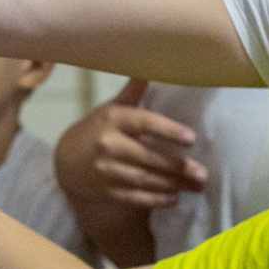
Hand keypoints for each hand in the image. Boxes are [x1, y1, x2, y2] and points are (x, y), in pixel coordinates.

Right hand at [53, 79, 204, 211]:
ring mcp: (105, 170)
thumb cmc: (97, 129)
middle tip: (202, 173)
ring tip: (196, 187)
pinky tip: (175, 199)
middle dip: (177, 166)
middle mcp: (108, 145)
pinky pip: (134, 197)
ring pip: (144, 179)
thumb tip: (149, 68)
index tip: (191, 138)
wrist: (65, 161)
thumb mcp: (112, 108)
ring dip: (172, 184)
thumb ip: (133, 92)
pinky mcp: (105, 191)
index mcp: (113, 119)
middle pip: (147, 157)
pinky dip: (155, 200)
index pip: (143, 123)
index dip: (168, 130)